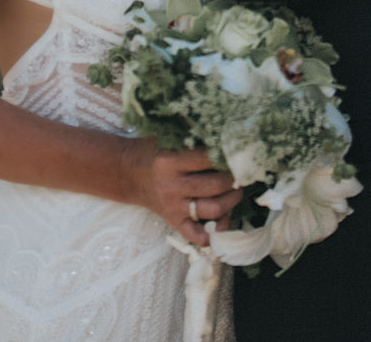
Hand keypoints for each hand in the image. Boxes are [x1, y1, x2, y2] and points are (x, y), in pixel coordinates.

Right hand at [118, 138, 242, 246]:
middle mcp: (172, 185)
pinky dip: (212, 235)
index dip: (228, 155)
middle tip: (243, 173)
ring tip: (237, 192)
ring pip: (212, 210)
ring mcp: (173, 206)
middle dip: (235, 179)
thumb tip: (227, 136)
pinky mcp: (173, 221)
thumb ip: (193, 136)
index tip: (240, 152)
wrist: (128, 172)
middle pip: (215, 185)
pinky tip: (222, 224)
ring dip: (231, 202)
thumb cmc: (154, 149)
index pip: (208, 158)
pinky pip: (196, 235)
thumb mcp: (170, 137)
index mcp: (171, 160)